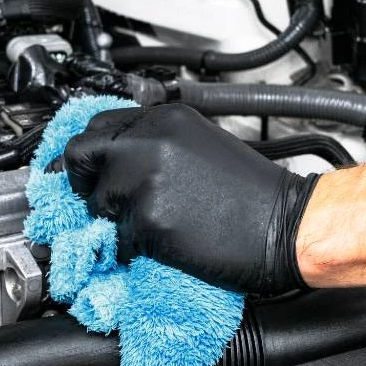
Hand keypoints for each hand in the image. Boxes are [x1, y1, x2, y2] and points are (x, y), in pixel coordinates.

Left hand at [63, 104, 317, 294]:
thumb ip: (153, 143)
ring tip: (152, 225)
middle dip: (84, 182)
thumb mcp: (198, 144)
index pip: (96, 126)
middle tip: (102, 202)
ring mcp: (145, 179)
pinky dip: (133, 247)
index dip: (90, 155)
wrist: (286, 226)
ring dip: (114, 219)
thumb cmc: (251, 194)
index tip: (89, 173)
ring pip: (96, 202)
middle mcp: (149, 141)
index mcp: (163, 118)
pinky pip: (118, 238)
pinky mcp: (148, 219)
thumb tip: (112, 160)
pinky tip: (165, 243)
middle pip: (79, 154)